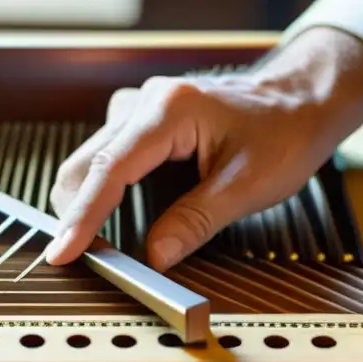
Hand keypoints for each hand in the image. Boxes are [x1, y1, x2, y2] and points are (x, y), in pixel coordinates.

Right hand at [46, 27, 362, 270]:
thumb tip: (155, 258)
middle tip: (84, 260)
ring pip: (90, 161)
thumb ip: (196, 221)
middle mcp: (145, 102)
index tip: (61, 253)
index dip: (82, 217)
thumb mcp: (247, 185)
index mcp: (169, 110)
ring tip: (95, 244)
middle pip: (87, 165)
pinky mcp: (141, 120)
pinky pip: (106, 156)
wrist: (301, 100)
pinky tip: (114, 216)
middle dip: (77, 214)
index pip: (110, 170)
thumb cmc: (284, 133)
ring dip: (87, 203)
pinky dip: (102, 190)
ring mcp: (139, 107)